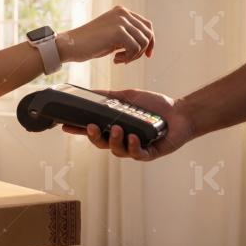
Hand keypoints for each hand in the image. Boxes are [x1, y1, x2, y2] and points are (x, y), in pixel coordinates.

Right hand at [57, 6, 153, 63]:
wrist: (70, 45)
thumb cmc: (88, 44)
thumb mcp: (111, 36)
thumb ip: (127, 35)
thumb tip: (147, 45)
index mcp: (121, 12)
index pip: (146, 25)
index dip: (150, 42)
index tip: (147, 55)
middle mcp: (123, 13)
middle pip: (148, 33)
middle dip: (141, 51)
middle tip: (127, 59)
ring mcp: (121, 21)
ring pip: (143, 41)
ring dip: (134, 55)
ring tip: (118, 59)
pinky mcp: (118, 31)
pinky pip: (135, 48)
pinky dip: (128, 57)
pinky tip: (115, 59)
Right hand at [61, 89, 195, 160]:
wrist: (180, 112)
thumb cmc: (155, 105)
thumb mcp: (128, 97)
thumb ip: (109, 96)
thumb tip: (89, 92)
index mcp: (115, 127)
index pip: (94, 130)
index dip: (79, 130)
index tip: (65, 126)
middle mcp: (123, 140)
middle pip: (102, 143)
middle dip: (95, 137)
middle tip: (92, 127)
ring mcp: (135, 148)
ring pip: (118, 150)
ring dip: (115, 140)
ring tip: (118, 129)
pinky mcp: (149, 153)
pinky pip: (137, 154)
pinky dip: (133, 146)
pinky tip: (134, 137)